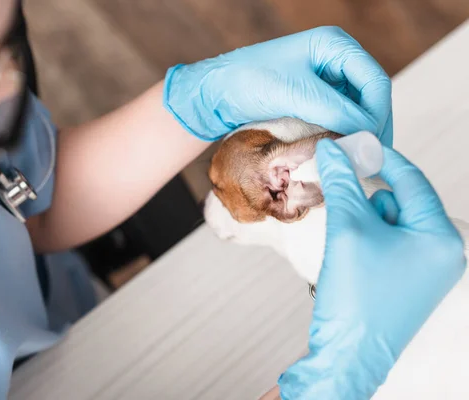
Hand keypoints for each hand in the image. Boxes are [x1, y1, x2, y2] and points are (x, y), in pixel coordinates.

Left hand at [163, 26, 392, 144]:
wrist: (214, 94)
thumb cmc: (246, 82)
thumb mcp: (293, 94)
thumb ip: (334, 110)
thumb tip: (369, 134)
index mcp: (334, 45)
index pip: (375, 82)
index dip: (379, 116)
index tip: (375, 147)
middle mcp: (334, 60)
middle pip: (370, 97)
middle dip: (373, 128)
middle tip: (373, 161)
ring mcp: (324, 81)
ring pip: (356, 111)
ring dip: (360, 135)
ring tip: (360, 163)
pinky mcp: (313, 100)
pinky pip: (338, 119)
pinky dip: (343, 137)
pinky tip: (343, 155)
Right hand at [277, 140, 465, 398]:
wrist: (346, 354)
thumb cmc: (356, 298)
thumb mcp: (348, 230)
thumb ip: (342, 183)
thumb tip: (332, 149)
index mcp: (440, 239)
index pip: (413, 181)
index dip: (382, 158)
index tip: (354, 145)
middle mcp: (440, 252)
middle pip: (401, 200)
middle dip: (368, 198)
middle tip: (342, 196)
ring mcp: (424, 268)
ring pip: (390, 221)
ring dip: (363, 220)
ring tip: (346, 243)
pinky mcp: (405, 279)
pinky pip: (386, 242)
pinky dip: (363, 238)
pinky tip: (349, 254)